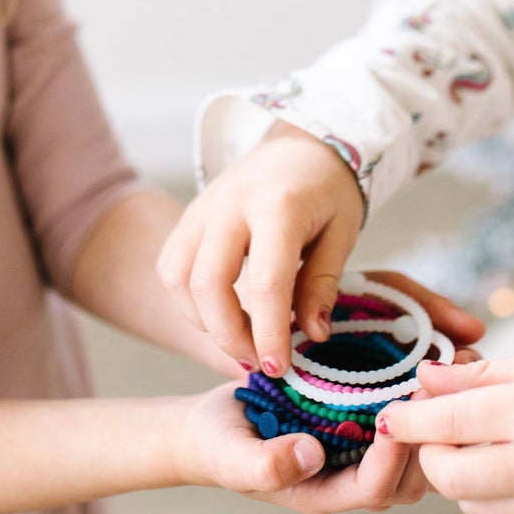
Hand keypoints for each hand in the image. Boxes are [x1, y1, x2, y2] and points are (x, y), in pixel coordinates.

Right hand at [157, 121, 364, 373]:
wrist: (297, 144)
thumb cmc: (327, 188)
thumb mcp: (343, 231)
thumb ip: (323, 283)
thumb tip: (312, 335)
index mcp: (278, 205)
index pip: (266, 283)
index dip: (270, 334)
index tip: (281, 369)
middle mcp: (230, 203)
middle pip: (208, 283)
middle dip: (229, 336)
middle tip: (258, 361)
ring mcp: (202, 207)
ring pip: (178, 279)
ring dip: (204, 322)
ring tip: (240, 339)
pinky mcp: (188, 217)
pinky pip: (171, 267)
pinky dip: (188, 302)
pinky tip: (219, 313)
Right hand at [178, 381, 429, 513]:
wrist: (212, 426)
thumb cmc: (218, 444)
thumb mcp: (230, 454)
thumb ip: (265, 463)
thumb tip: (312, 454)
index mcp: (322, 493)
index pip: (374, 487)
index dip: (390, 457)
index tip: (396, 415)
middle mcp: (349, 479)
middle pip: (409, 481)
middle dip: (426, 441)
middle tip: (437, 392)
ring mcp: (359, 455)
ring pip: (416, 457)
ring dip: (432, 421)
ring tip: (445, 376)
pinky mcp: (362, 428)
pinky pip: (406, 426)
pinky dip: (422, 403)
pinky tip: (430, 367)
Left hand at [378, 348, 513, 513]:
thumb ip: (475, 377)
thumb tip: (422, 380)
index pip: (450, 420)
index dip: (410, 418)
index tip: (388, 415)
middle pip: (449, 475)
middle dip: (431, 453)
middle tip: (436, 433)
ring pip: (469, 502)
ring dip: (463, 476)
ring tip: (490, 446)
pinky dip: (491, 499)